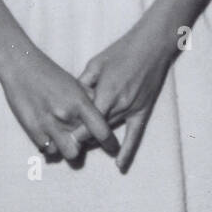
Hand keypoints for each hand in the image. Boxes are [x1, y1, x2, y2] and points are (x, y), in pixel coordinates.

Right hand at [0, 46, 118, 163]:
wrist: (21, 67)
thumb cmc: (51, 74)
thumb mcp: (75, 84)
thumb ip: (90, 101)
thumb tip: (103, 115)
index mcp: (79, 102)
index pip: (101, 131)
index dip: (110, 143)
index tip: (112, 147)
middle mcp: (66, 115)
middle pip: (84, 146)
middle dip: (85, 144)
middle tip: (82, 138)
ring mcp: (49, 125)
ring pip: (69, 153)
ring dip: (69, 148)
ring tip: (66, 138)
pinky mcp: (33, 131)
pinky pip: (50, 151)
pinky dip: (52, 146)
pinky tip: (51, 135)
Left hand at [78, 21, 176, 172]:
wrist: (152, 45)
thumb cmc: (121, 51)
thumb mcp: (96, 64)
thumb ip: (82, 84)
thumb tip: (70, 100)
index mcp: (106, 92)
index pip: (85, 122)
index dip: (72, 132)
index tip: (60, 137)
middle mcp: (119, 104)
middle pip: (96, 131)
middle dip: (80, 138)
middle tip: (66, 144)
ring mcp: (132, 109)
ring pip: (110, 133)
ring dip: (96, 140)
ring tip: (80, 148)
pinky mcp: (143, 110)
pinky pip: (135, 135)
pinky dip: (127, 151)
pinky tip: (120, 166)